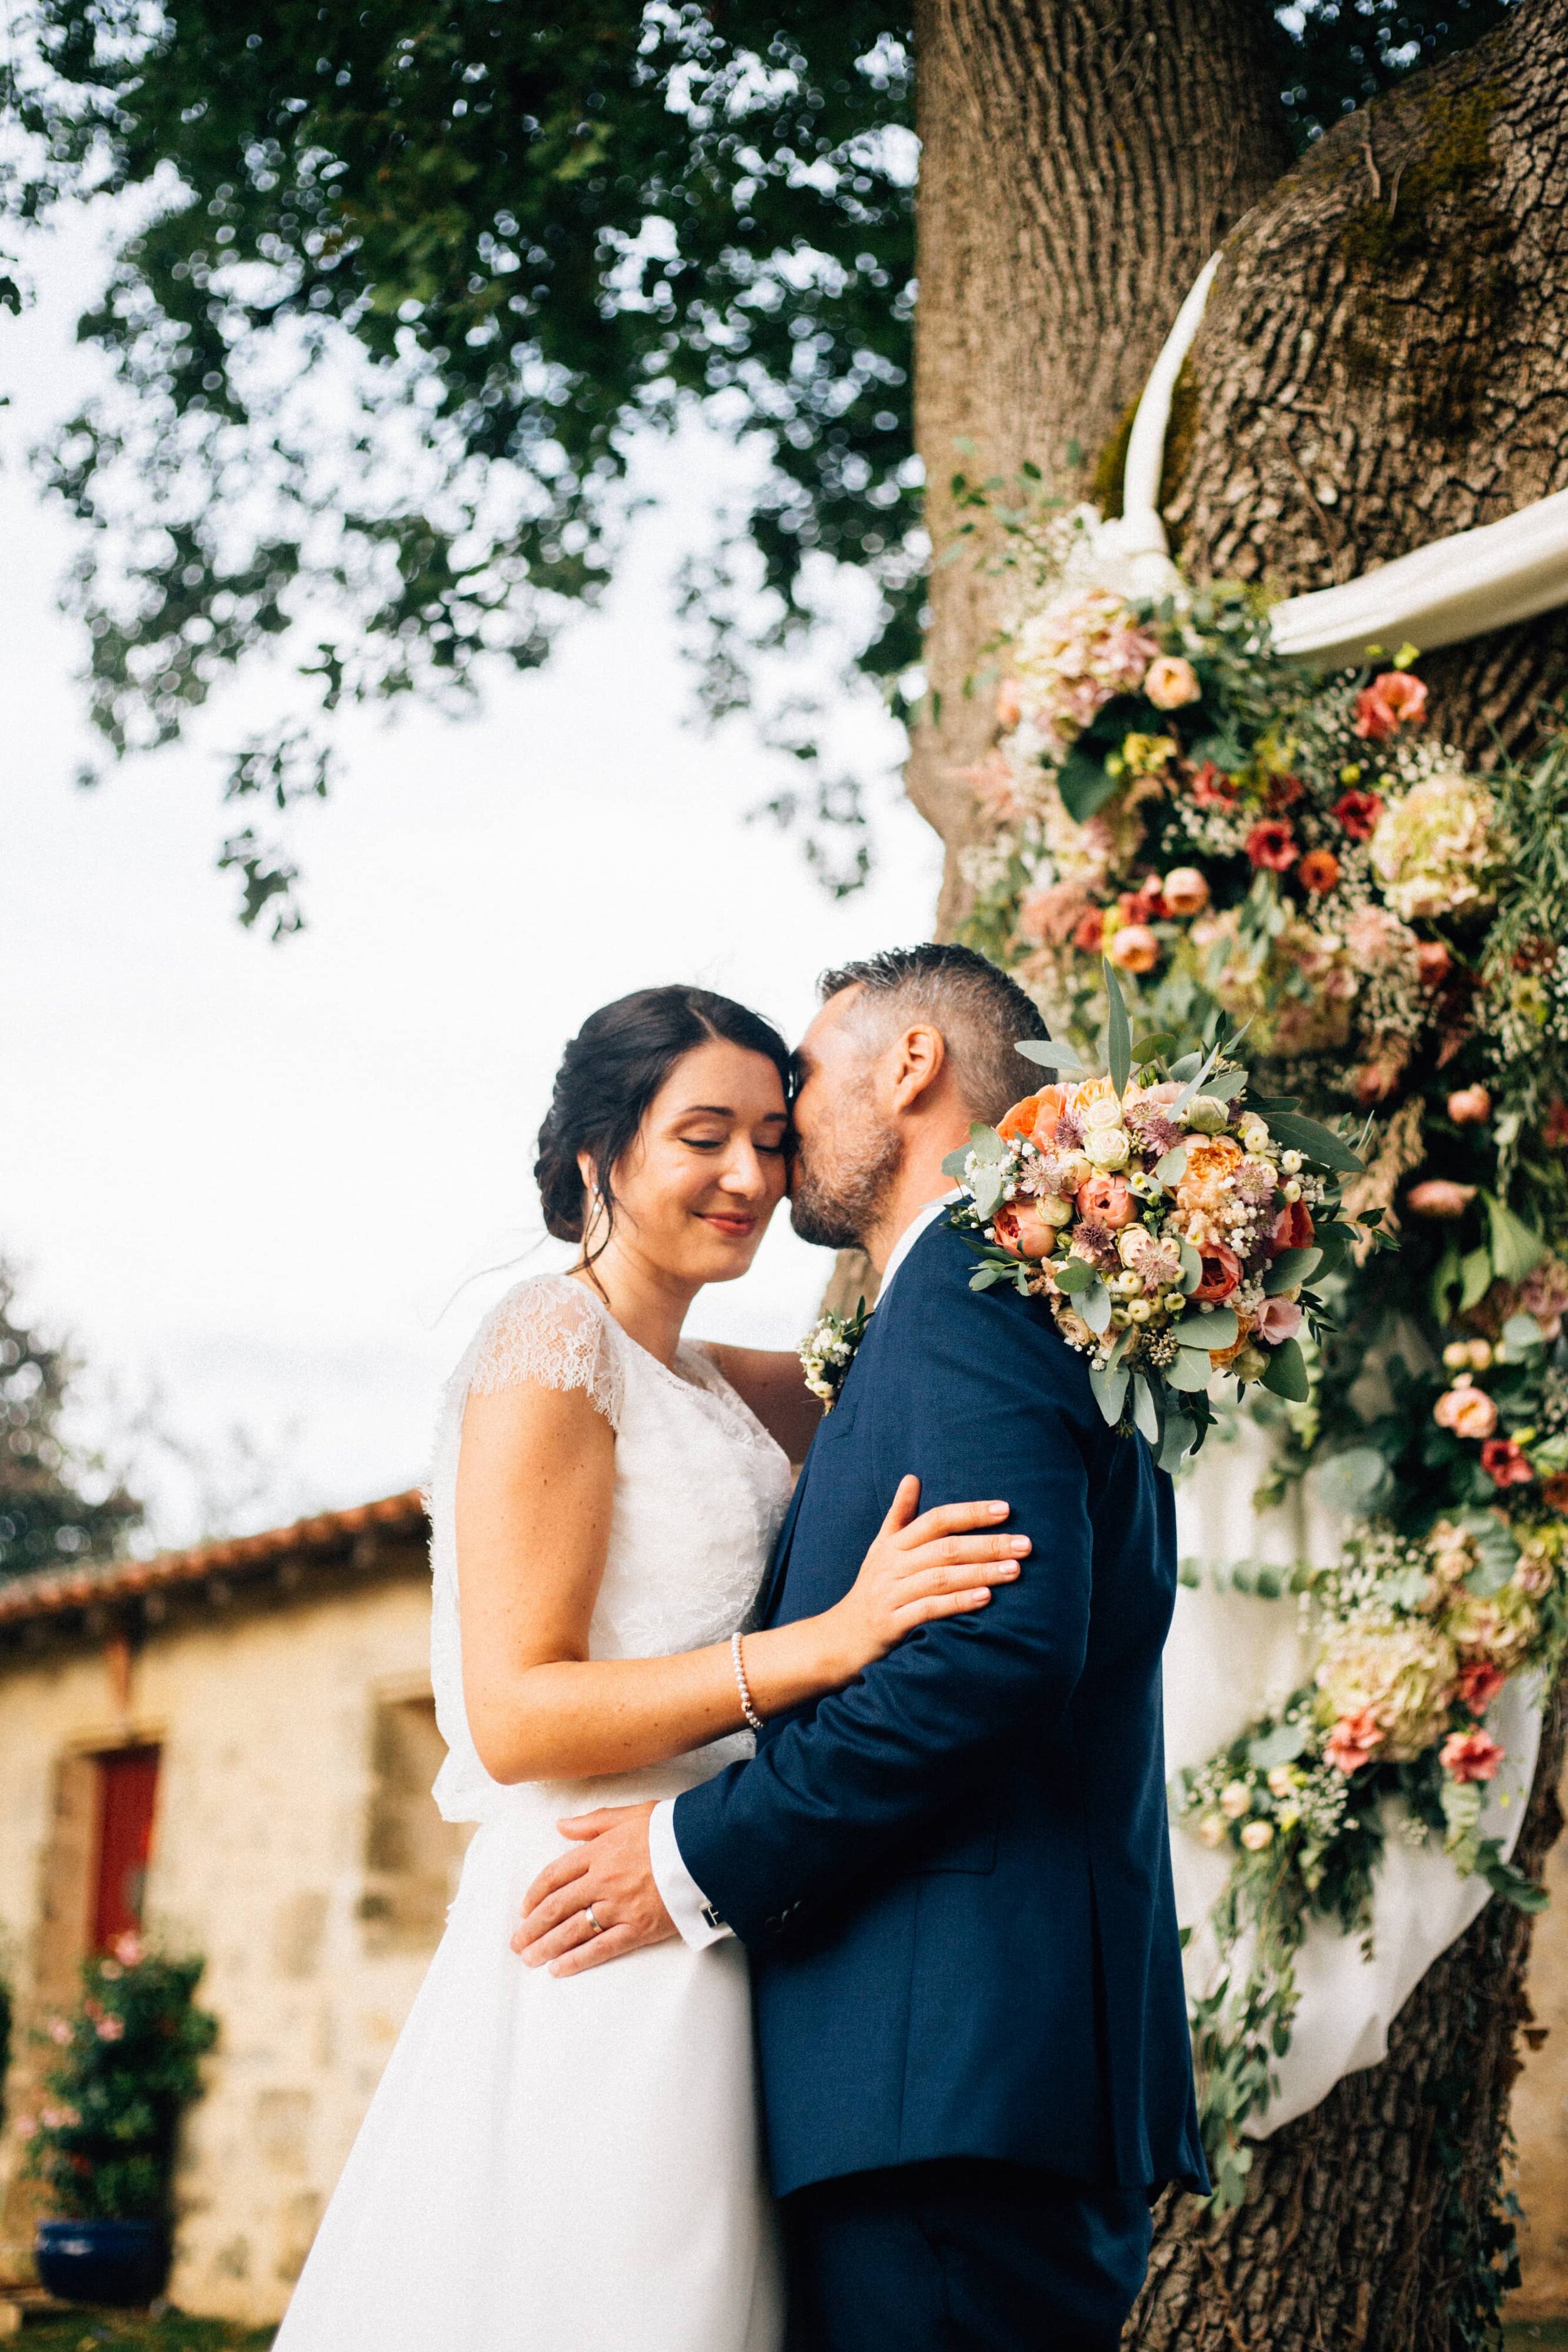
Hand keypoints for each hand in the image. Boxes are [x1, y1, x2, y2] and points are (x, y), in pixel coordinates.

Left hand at [511, 1800, 675, 1976]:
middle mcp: (603, 1880)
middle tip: (516, 1942)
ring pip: (572, 1930)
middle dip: (532, 1927)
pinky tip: (558, 1969)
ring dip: (546, 1946)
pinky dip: (577, 1960)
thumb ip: (593, 1822)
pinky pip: (601, 1948)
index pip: (554, 1875)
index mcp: (599, 1851)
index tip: (524, 1908)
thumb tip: (561, 1825)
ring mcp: (619, 1906)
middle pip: (556, 1906)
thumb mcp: (631, 1814)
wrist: (709, 1848)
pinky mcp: (639, 1928)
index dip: (534, 1894)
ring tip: (529, 1959)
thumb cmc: (673, 1829)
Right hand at [820, 1474, 1027, 1679]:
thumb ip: (899, 1515)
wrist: (839, 1639)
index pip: (936, 1520)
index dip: (970, 1512)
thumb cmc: (870, 1590)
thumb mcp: (880, 1549)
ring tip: (1014, 1570)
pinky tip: (985, 1599)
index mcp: (894, 1545)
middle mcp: (892, 1565)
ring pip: (941, 1577)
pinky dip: (958, 1603)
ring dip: (981, 1572)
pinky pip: (929, 1610)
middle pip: (945, 1548)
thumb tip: (912, 1476)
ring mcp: (891, 1594)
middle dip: (988, 1544)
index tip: (1006, 1509)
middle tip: (1025, 1544)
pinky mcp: (893, 1624)